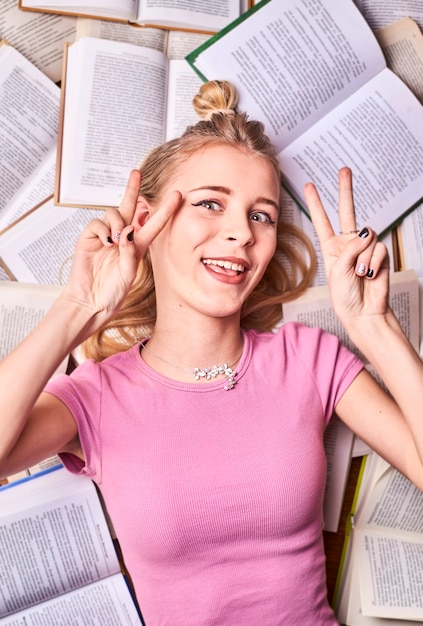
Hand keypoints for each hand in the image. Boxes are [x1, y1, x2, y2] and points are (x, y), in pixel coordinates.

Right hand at [63, 169, 181, 324]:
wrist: (90, 302)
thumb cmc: (112, 293)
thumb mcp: (128, 274)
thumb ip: (130, 254)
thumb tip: (126, 232)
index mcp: (137, 247)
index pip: (153, 224)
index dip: (165, 210)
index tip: (177, 195)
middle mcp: (122, 238)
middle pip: (129, 207)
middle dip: (132, 189)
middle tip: (136, 173)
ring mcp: (104, 237)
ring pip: (113, 214)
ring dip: (117, 222)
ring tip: (115, 240)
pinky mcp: (88, 238)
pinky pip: (96, 223)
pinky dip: (102, 229)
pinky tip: (105, 243)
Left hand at [304, 167, 389, 325]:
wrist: (363, 312)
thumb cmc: (345, 296)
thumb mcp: (337, 270)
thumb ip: (349, 249)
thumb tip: (367, 233)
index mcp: (331, 247)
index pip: (322, 220)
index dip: (315, 203)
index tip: (309, 185)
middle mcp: (348, 243)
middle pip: (346, 211)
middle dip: (345, 190)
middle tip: (344, 170)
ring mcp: (365, 248)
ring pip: (368, 235)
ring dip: (364, 257)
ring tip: (360, 273)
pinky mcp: (380, 255)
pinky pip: (379, 248)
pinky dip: (374, 263)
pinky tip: (370, 274)